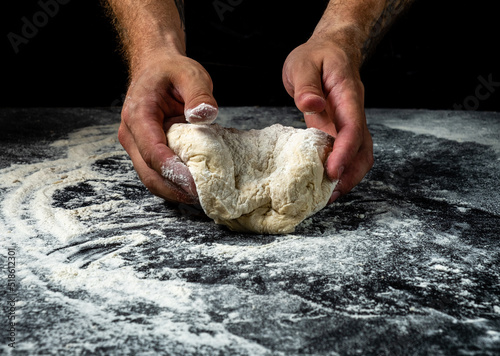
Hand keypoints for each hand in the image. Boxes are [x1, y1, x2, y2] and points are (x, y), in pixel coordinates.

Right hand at [118, 52, 217, 203]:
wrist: (155, 69)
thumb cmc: (171, 72)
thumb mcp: (190, 74)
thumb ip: (199, 93)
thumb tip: (204, 114)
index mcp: (138, 115)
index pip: (152, 151)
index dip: (172, 170)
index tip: (194, 183)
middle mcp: (132, 135)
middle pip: (149, 173)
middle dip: (175, 189)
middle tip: (203, 198)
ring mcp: (137, 146)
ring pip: (151, 179)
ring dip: (174, 192)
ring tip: (201, 198)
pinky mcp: (146, 153)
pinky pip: (157, 175)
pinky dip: (174, 185)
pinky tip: (194, 189)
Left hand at [282, 38, 373, 202]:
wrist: (331, 49)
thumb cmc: (317, 55)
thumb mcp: (303, 63)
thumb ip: (306, 84)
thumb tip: (311, 105)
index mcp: (348, 95)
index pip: (353, 128)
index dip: (345, 152)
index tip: (332, 171)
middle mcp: (353, 113)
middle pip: (363, 149)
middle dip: (351, 175)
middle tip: (330, 196)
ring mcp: (348, 123)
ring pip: (359, 155)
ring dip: (348, 177)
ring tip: (327, 196)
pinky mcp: (339, 129)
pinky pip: (346, 153)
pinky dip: (339, 170)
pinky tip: (323, 182)